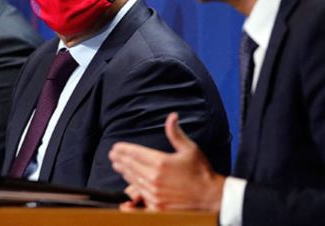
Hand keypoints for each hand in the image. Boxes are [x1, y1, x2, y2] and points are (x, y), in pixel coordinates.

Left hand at [109, 112, 225, 210]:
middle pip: (131, 167)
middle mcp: (154, 178)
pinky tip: (126, 192)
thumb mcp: (190, 149)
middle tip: (113, 156)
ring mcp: (154, 194)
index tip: (116, 147)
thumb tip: (171, 116)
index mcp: (160, 162)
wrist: (210, 197)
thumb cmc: (201, 172)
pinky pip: (138, 200)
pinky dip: (131, 194)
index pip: (134, 153)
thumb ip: (176, 133)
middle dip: (120, 160)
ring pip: (133, 181)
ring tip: (119, 167)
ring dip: (124, 173)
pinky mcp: (156, 207)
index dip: (123, 149)